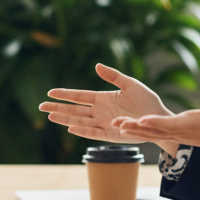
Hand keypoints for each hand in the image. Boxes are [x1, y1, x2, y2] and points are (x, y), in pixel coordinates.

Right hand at [39, 64, 179, 155]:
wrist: (159, 118)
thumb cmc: (147, 102)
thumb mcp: (130, 84)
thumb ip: (113, 76)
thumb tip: (96, 65)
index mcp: (103, 98)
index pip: (79, 96)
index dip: (64, 94)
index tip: (50, 92)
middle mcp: (100, 112)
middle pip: (74, 109)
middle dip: (57, 108)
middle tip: (40, 106)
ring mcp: (103, 123)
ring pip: (79, 121)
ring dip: (64, 119)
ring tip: (49, 116)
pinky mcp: (110, 134)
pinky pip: (93, 133)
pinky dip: (82, 131)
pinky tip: (70, 127)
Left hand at [112, 84, 199, 166]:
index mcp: (189, 124)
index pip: (169, 124)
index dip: (155, 121)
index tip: (141, 119)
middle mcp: (179, 132)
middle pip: (153, 131)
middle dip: (135, 127)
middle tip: (116, 124)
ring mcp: (176, 135)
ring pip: (150, 133)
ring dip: (133, 129)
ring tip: (115, 125)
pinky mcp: (174, 134)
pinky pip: (154, 134)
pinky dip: (140, 131)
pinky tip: (127, 128)